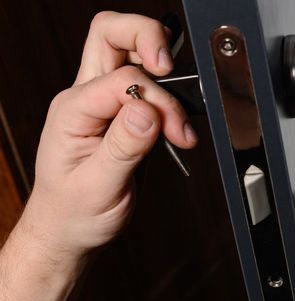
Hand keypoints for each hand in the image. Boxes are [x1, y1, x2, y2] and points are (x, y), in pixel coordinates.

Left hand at [20, 12, 197, 261]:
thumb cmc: (75, 212)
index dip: (156, 98)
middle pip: (112, 34)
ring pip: (132, 53)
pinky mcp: (123, 114)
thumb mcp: (98, 187)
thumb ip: (123, 146)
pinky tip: (178, 130)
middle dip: (148, 38)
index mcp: (73, 110)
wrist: (70, 229)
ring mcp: (104, 103)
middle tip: (171, 68)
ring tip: (181, 126)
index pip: (122, 78)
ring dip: (167, 78)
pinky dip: (172, 101)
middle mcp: (86, 98)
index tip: (174, 130)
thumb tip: (147, 109)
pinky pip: (150, 87)